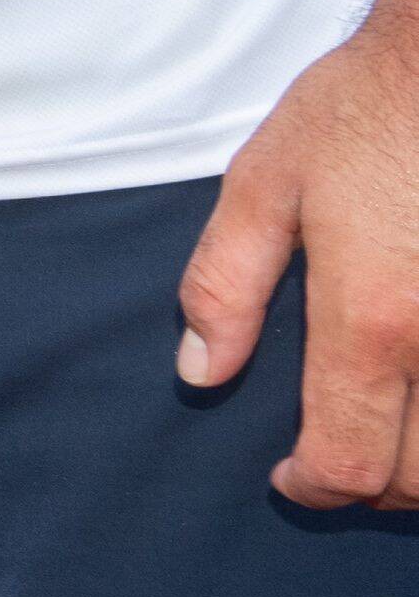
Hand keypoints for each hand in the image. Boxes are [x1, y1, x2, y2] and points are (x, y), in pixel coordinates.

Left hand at [180, 4, 418, 507]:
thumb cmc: (368, 110)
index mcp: (374, 319)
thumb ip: (226, 284)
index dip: (314, 487)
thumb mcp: (267, 183)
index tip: (290, 479)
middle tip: (340, 461)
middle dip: (374, 487)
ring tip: (394, 436)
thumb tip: (203, 370)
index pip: (348, 460)